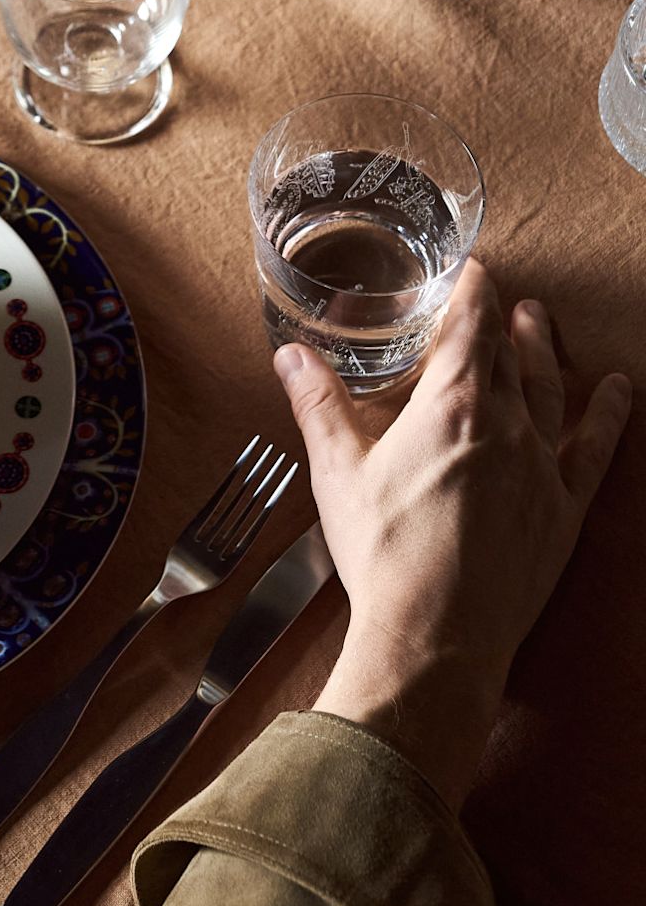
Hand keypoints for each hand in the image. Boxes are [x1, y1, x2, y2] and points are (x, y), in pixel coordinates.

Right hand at [275, 260, 630, 807]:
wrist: (435, 636)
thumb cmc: (384, 553)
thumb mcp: (336, 470)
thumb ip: (318, 403)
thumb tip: (291, 356)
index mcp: (451, 406)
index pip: (470, 325)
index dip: (472, 290)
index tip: (470, 268)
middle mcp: (505, 426)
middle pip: (507, 354)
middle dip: (500, 318)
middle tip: (495, 297)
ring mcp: (541, 468)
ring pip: (547, 390)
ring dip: (542, 351)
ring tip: (539, 323)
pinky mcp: (562, 512)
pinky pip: (595, 451)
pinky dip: (607, 415)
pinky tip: (615, 390)